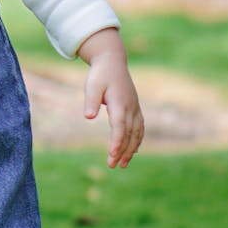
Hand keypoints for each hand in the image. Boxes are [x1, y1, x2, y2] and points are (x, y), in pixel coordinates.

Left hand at [77, 28, 143, 168]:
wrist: (113, 61)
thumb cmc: (100, 74)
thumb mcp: (92, 85)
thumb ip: (91, 101)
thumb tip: (88, 117)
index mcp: (119, 102)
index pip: (120, 126)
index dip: (117, 141)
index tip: (112, 154)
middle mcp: (130, 107)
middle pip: (129, 133)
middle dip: (122, 151)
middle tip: (113, 166)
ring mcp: (135, 108)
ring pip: (137, 133)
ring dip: (131, 149)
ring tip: (123, 164)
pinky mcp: (135, 108)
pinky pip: (140, 128)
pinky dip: (137, 140)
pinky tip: (133, 151)